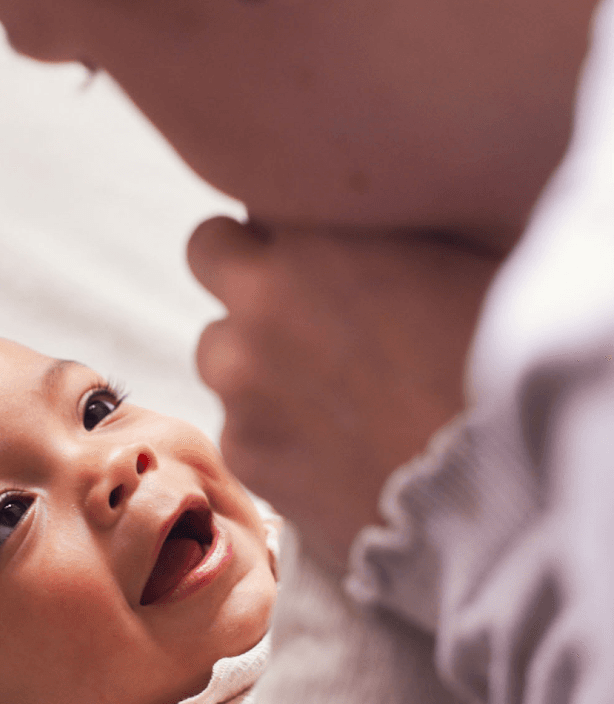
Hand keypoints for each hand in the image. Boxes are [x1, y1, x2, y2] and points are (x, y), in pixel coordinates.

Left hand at [189, 217, 499, 569]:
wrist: (492, 488)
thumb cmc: (494, 364)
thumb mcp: (454, 256)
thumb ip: (379, 228)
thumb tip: (352, 218)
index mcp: (304, 246)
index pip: (238, 215)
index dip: (272, 237)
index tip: (304, 257)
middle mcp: (253, 311)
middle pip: (210, 265)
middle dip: (246, 280)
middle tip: (302, 312)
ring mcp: (239, 388)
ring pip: (219, 354)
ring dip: (253, 359)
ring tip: (325, 391)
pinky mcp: (245, 455)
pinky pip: (239, 426)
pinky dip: (270, 432)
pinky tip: (329, 447)